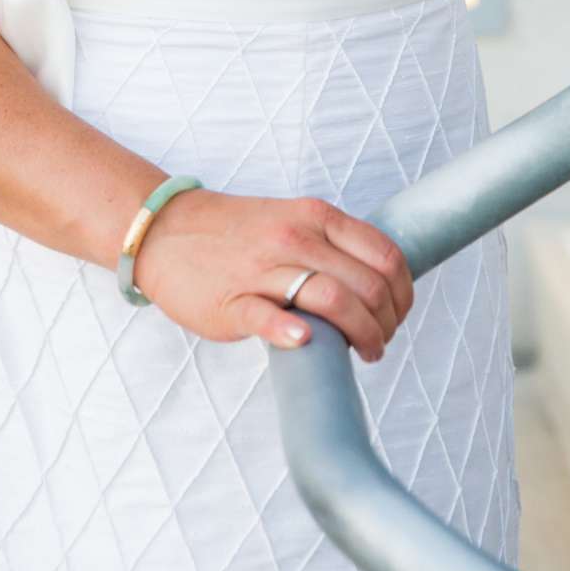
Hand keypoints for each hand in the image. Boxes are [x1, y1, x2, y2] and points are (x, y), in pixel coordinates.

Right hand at [131, 185, 414, 358]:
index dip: (403, 293)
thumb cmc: (238, 234)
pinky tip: (306, 342)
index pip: (385, 256)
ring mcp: (263, 269)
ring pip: (333, 300)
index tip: (397, 315)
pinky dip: (292, 332)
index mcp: (316, 217)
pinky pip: (268, 317)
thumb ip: (334, 245)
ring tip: (364, 353)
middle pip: (367, 285)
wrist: (166, 231)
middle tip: (380, 343)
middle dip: (387, 324)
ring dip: (362, 336)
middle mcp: (295, 238)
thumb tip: (382, 284)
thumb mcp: (294, 220)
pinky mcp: (232, 301)